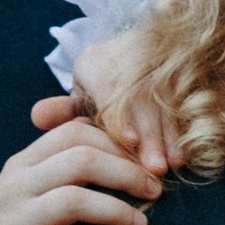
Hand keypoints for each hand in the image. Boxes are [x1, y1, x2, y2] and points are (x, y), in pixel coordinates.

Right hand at [0, 121, 161, 224]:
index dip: (119, 144)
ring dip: (116, 211)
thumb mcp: (33, 197)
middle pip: (80, 159)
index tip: (148, 165)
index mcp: (22, 164)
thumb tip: (126, 155)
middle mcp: (14, 185)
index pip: (75, 132)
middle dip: (127, 173)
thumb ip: (65, 174)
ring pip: (72, 199)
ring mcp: (9, 220)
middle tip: (156, 192)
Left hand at [31, 45, 173, 179]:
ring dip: (170, 134)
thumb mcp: (80, 97)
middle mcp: (130, 56)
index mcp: (97, 61)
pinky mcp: (182, 74)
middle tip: (153, 167)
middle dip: (150, 132)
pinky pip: (186, 100)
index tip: (129, 141)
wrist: (138, 57)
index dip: (122, 114)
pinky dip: (184, 128)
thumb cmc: (103, 89)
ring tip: (172, 165)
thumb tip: (37, 116)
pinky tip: (185, 153)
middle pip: (143, 94)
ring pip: (167, 98)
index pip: (111, 85)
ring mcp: (159, 62)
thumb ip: (63, 111)